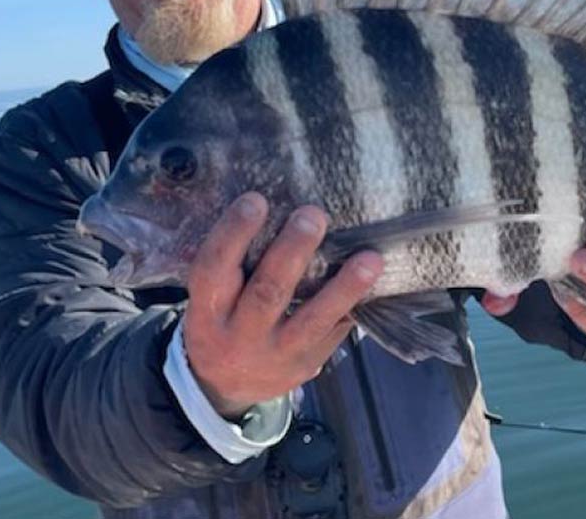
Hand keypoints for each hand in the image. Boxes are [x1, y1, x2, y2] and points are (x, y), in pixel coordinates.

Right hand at [182, 192, 383, 418]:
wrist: (225, 385)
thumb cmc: (223, 318)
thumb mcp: (212, 297)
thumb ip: (233, 262)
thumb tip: (276, 205)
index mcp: (208, 310)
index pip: (213, 269)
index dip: (233, 234)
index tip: (256, 200)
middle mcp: (239, 335)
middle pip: (267, 292)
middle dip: (292, 252)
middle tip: (313, 216)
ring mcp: (276, 354)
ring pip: (312, 319)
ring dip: (343, 287)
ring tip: (370, 258)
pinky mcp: (306, 363)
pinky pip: (335, 334)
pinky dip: (355, 306)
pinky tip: (378, 284)